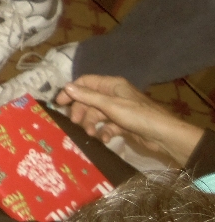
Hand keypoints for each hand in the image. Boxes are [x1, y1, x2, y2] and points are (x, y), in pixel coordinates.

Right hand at [55, 75, 202, 166]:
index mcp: (111, 85)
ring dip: (91, 124)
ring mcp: (118, 110)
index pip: (85, 82)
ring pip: (96, 115)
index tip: (60, 104)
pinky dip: (104, 132)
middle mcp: (113, 95)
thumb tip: (67, 86)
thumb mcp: (110, 105)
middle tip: (75, 123)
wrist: (162, 135)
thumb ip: (87, 96)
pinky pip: (106, 126)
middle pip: (89, 100)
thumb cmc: (137, 115)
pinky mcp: (122, 124)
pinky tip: (105, 139)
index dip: (72, 91)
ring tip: (90, 134)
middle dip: (81, 111)